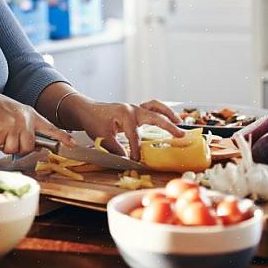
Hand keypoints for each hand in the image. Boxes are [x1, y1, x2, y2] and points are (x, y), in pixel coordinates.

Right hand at [0, 90, 75, 154]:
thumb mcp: (15, 113)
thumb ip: (26, 127)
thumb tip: (37, 146)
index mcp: (29, 114)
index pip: (50, 127)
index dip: (62, 137)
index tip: (73, 144)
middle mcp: (24, 119)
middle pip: (29, 146)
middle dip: (18, 147)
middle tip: (7, 137)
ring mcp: (13, 125)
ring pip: (15, 149)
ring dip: (4, 146)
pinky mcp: (2, 131)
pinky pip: (1, 147)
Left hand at [65, 97, 183, 160]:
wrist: (87, 110)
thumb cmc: (93, 121)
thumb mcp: (102, 137)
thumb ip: (115, 149)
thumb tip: (127, 160)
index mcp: (124, 114)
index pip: (134, 136)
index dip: (136, 150)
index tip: (136, 161)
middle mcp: (132, 109)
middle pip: (154, 117)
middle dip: (168, 126)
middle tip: (180, 136)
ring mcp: (134, 107)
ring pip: (155, 107)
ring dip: (168, 113)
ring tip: (179, 122)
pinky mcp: (135, 110)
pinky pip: (151, 107)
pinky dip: (161, 111)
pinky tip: (169, 118)